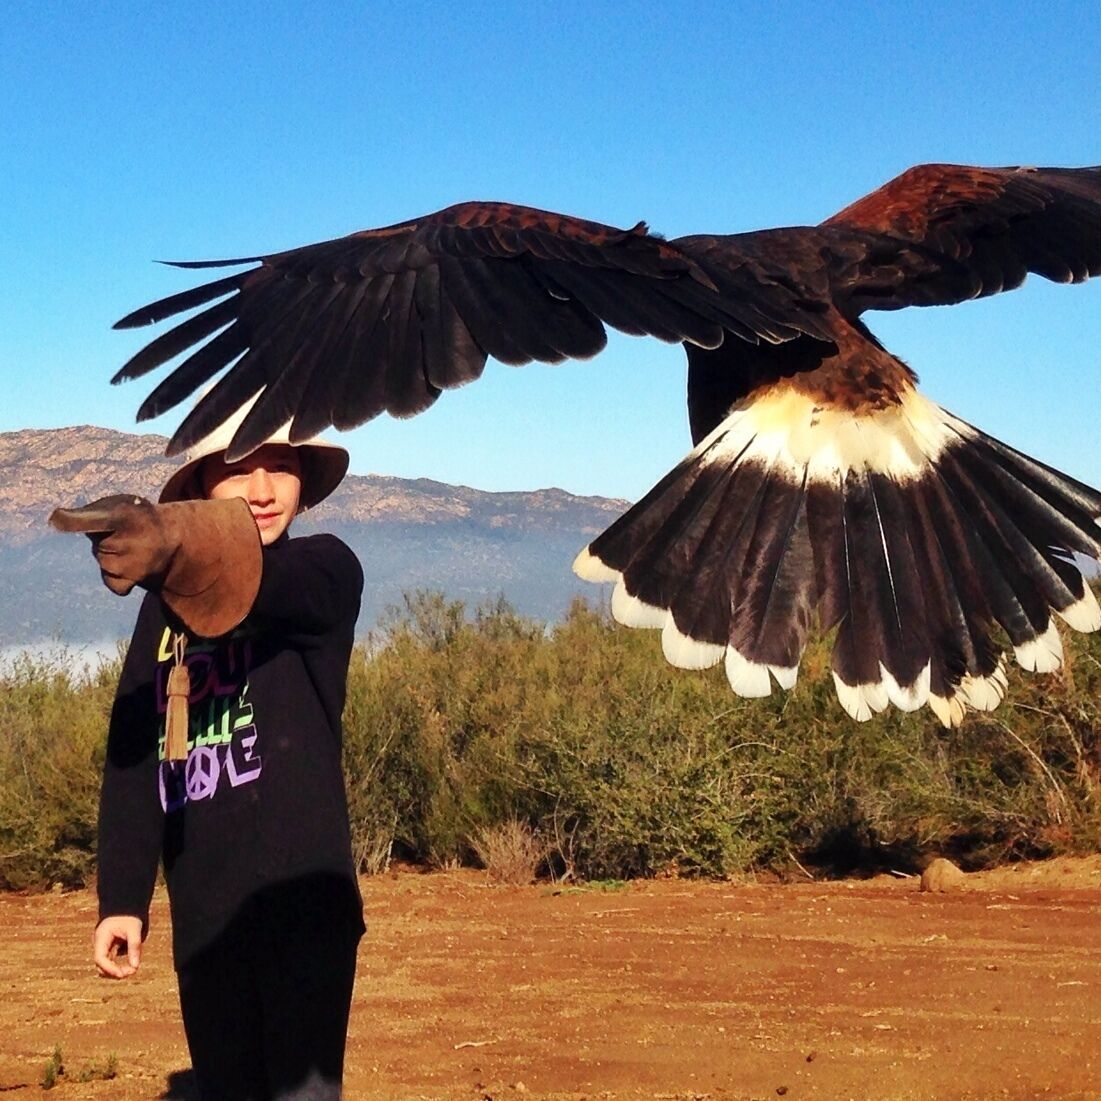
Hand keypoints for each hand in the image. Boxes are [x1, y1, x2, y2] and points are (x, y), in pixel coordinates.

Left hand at [49, 495, 175, 595]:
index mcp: (126, 516)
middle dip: (106, 538)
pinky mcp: (129, 581)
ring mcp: (130, 564)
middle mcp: (130, 541)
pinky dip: (116, 576)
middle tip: (130, 534)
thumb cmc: (139, 518)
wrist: (176, 538)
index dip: (74, 520)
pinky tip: (133, 566)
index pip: (96, 519)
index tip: (55, 518)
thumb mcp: (122, 506)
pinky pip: (111, 581)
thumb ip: (93, 514)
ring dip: (111, 555)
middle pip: (98, 543)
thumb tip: (61, 521)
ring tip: (134, 548)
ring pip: (103, 560)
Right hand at [93, 915, 143, 978]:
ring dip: (117, 970)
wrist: (126, 906)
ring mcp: (104, 947)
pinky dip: (119, 965)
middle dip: (114, 972)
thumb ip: (134, 947)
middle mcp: (100, 944)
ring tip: (132, 970)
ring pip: (106, 965)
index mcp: (101, 937)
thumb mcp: (134, 929)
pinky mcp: (110, 948)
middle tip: (132, 972)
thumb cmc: (129, 916)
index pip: (100, 958)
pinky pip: (112, 961)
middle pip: (101, 965)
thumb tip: (135, 967)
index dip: (109, 969)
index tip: (122, 974)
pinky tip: (131, 966)